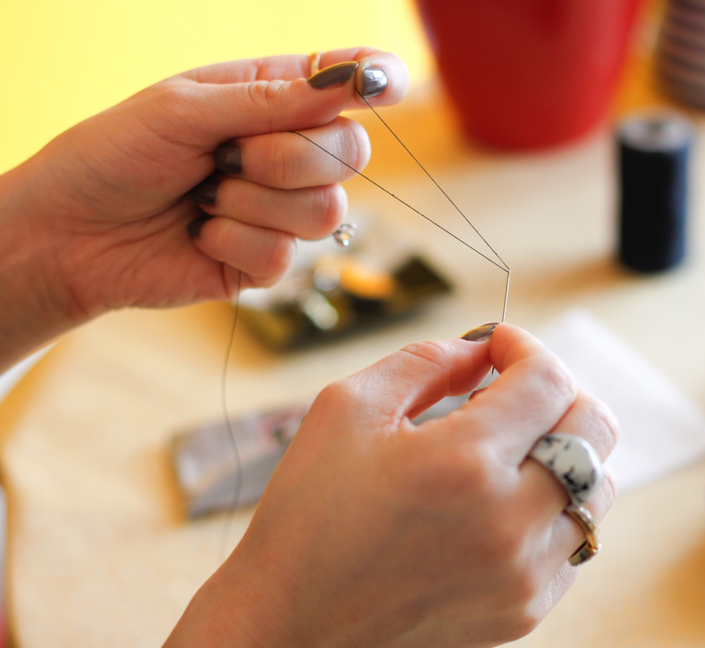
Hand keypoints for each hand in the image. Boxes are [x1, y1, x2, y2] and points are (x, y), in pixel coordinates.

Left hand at [0, 48, 407, 370]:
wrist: (69, 233)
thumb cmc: (114, 155)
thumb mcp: (183, 108)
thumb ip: (269, 99)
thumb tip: (347, 80)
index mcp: (270, 98)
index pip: (346, 84)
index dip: (376, 80)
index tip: (387, 83)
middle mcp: (287, 153)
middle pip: (352, 153)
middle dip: (289, 157)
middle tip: (229, 156)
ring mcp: (281, 211)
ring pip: (327, 210)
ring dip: (253, 203)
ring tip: (204, 197)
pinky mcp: (266, 263)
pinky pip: (287, 255)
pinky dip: (232, 240)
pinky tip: (198, 232)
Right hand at [153, 324, 618, 647]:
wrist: (291, 629)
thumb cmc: (308, 520)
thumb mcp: (346, 412)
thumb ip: (425, 362)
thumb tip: (481, 352)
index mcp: (463, 463)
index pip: (548, 379)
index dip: (524, 346)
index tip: (497, 348)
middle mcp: (510, 521)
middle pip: (595, 426)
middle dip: (557, 390)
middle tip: (509, 391)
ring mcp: (524, 572)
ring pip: (598, 486)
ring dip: (565, 450)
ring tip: (508, 450)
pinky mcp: (525, 609)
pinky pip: (578, 539)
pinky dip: (555, 507)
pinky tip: (504, 503)